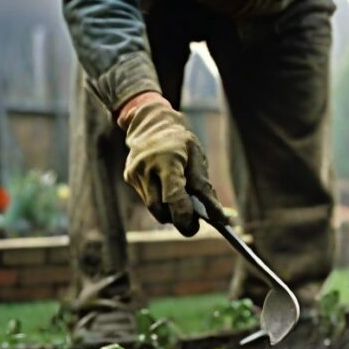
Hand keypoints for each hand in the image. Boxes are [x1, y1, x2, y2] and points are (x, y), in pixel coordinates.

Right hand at [118, 93, 226, 235]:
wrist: (150, 121)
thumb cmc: (179, 140)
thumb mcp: (196, 157)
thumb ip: (204, 187)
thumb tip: (218, 216)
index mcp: (167, 161)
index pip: (173, 198)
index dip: (185, 217)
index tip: (196, 226)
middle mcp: (146, 168)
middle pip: (159, 210)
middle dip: (176, 218)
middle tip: (192, 219)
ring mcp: (134, 174)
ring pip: (153, 207)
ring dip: (168, 210)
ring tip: (180, 197)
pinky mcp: (129, 177)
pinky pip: (147, 198)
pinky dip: (160, 199)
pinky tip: (164, 184)